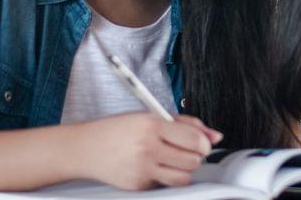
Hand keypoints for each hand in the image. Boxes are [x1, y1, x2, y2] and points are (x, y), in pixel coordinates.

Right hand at [73, 113, 222, 189]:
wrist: (86, 148)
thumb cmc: (118, 130)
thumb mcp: (150, 117)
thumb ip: (185, 124)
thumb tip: (215, 136)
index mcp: (151, 125)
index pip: (194, 139)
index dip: (204, 143)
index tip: (202, 143)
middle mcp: (147, 147)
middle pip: (193, 160)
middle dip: (195, 156)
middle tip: (184, 150)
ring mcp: (142, 169)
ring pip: (184, 177)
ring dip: (184, 169)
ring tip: (172, 160)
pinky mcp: (138, 185)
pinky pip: (165, 184)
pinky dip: (165, 177)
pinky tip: (154, 167)